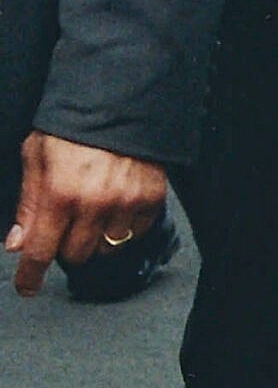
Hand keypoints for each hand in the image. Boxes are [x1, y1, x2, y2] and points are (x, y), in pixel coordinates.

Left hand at [6, 135, 166, 295]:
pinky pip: (133, 233)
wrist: (120, 100)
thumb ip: (28, 202)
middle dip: (63, 244)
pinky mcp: (150, 199)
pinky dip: (122, 226)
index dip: (30, 275)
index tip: (27, 287)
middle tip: (65, 222)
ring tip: (92, 208)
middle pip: (74, 255)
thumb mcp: (36, 154)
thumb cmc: (72, 124)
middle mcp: (95, 203)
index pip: (41, 250)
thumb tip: (16, 242)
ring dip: (94, 236)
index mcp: (60, 192)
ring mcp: (126, 203)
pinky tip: (115, 204)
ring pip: (105, 248)